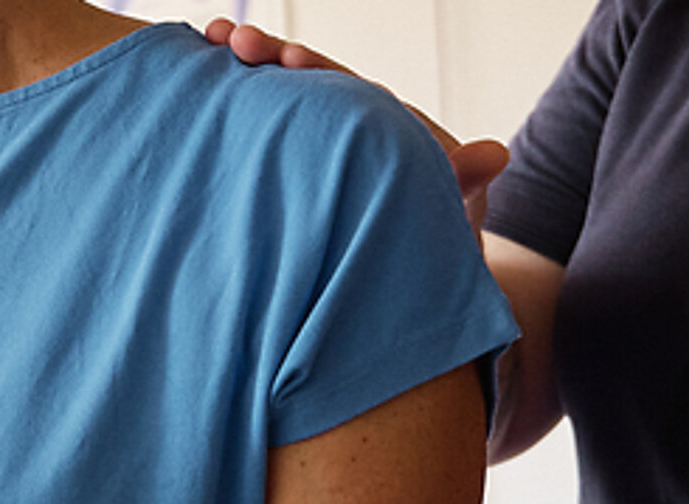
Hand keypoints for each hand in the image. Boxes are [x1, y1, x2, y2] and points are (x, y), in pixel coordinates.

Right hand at [203, 18, 509, 230]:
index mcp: (378, 130)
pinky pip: (256, 143)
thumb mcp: (452, 209)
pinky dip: (228, 120)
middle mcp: (343, 133)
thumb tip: (496, 155)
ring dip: (240, 79)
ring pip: (274, 111)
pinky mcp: (285, 182)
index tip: (290, 58)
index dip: (317, 72)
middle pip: (301, 86)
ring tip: (205, 45)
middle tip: (229, 38)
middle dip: (267, 58)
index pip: (344, 90)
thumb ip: (463, 182)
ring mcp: (310, 156)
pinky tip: (192, 97)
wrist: (412, 281)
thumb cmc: (435, 240)